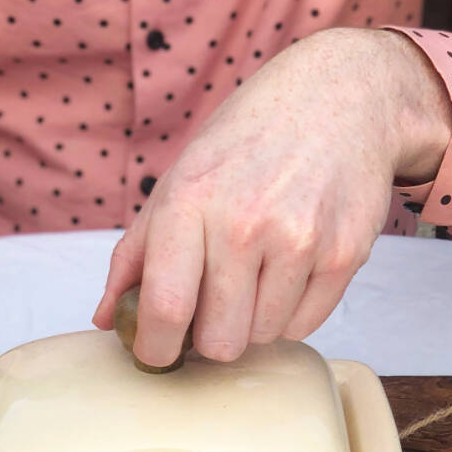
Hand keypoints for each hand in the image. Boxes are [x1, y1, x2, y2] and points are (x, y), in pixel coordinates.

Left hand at [92, 27, 451, 366]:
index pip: (164, 307)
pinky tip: (288, 269)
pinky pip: (303, 327)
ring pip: (261, 338)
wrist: (339, 98)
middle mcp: (245, 223)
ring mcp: (300, 240)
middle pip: (218, 341)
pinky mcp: (344, 254)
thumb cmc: (249, 141)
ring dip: (252, 320)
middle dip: (209, 336)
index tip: (156, 353)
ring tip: (257, 271)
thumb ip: (136, 253)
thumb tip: (107, 318)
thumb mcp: (180, 179)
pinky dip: (289, 312)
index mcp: (190, 201)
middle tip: (214, 304)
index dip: (154, 348)